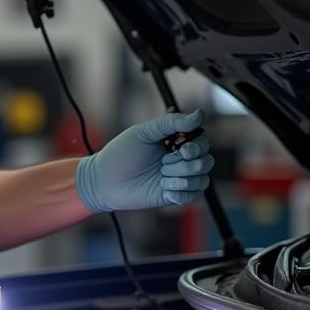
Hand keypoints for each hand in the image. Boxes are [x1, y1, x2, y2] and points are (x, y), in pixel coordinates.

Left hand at [74, 109, 213, 212]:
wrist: (103, 181)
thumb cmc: (120, 154)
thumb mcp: (144, 133)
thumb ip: (171, 122)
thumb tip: (200, 113)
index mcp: (174, 141)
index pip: (202, 142)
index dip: (197, 147)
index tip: (181, 149)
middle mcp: (180, 159)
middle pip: (206, 161)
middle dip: (186, 164)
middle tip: (163, 163)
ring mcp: (178, 178)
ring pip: (202, 179)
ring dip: (182, 178)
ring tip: (161, 177)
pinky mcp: (174, 195)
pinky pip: (194, 196)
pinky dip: (182, 193)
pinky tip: (165, 190)